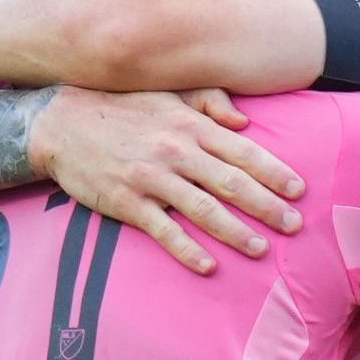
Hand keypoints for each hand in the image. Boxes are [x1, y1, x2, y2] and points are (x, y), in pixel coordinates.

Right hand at [30, 88, 302, 272]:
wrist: (60, 123)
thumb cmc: (120, 108)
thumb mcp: (166, 94)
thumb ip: (208, 101)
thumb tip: (244, 121)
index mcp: (189, 125)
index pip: (242, 151)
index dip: (273, 171)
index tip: (299, 190)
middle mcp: (175, 152)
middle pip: (231, 183)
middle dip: (267, 206)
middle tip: (294, 225)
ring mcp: (151, 179)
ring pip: (203, 209)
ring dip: (236, 231)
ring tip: (261, 249)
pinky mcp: (128, 203)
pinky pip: (164, 231)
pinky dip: (187, 250)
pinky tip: (209, 266)